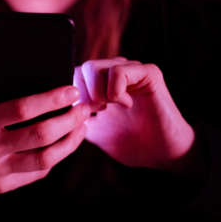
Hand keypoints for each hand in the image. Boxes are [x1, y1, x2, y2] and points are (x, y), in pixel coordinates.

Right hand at [0, 63, 90, 197]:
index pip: (22, 109)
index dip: (50, 99)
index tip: (70, 91)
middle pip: (40, 134)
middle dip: (69, 119)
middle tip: (83, 107)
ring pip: (44, 158)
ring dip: (69, 142)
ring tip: (82, 127)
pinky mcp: (2, 186)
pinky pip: (36, 173)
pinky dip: (55, 158)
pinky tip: (64, 144)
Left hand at [74, 57, 194, 168]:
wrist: (161, 154)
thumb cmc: (129, 142)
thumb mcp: (93, 130)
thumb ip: (76, 115)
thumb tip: (59, 106)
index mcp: (103, 82)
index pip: (75, 74)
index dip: (74, 95)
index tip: (84, 114)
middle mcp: (116, 72)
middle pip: (82, 68)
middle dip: (83, 95)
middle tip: (97, 112)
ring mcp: (131, 70)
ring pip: (94, 67)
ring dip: (96, 94)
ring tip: (110, 108)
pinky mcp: (148, 73)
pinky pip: (118, 71)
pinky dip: (115, 92)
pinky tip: (126, 104)